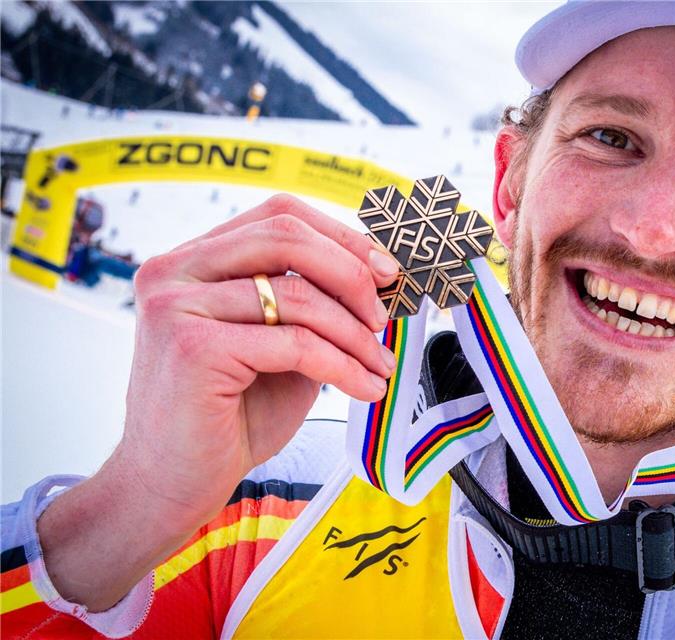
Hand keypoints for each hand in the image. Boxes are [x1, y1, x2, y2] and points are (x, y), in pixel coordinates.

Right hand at [38, 194, 399, 609]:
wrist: (170, 486)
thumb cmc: (228, 418)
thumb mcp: (277, 348)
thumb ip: (309, 307)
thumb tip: (379, 281)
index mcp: (192, 260)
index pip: (278, 215)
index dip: (341, 236)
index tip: (385, 271)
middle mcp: (174, 271)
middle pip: (286, 236)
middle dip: (351, 274)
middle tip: (384, 316)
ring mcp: (177, 306)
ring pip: (297, 295)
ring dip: (355, 333)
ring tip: (380, 364)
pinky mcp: (192, 348)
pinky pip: (295, 344)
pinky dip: (343, 366)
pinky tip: (365, 388)